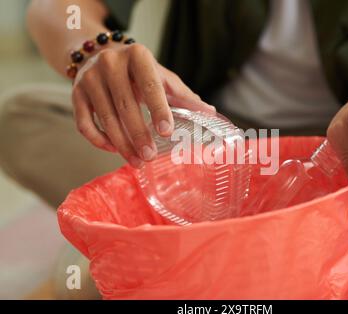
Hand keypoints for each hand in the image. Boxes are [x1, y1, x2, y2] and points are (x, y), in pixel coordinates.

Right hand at [72, 43, 214, 167]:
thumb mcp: (162, 78)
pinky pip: (84, 123)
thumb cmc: (139, 72)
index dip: (158, 110)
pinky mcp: (75, 93)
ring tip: (137, 161)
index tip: (167, 132)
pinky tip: (114, 150)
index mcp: (137, 56)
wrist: (100, 56)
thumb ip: (184, 96)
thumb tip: (211, 114)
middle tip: (150, 157)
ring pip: (105, 117)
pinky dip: (99, 140)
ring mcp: (90, 78)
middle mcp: (110, 63)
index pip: (150, 86)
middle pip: (125, 105)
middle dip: (139, 135)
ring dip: (121, 144)